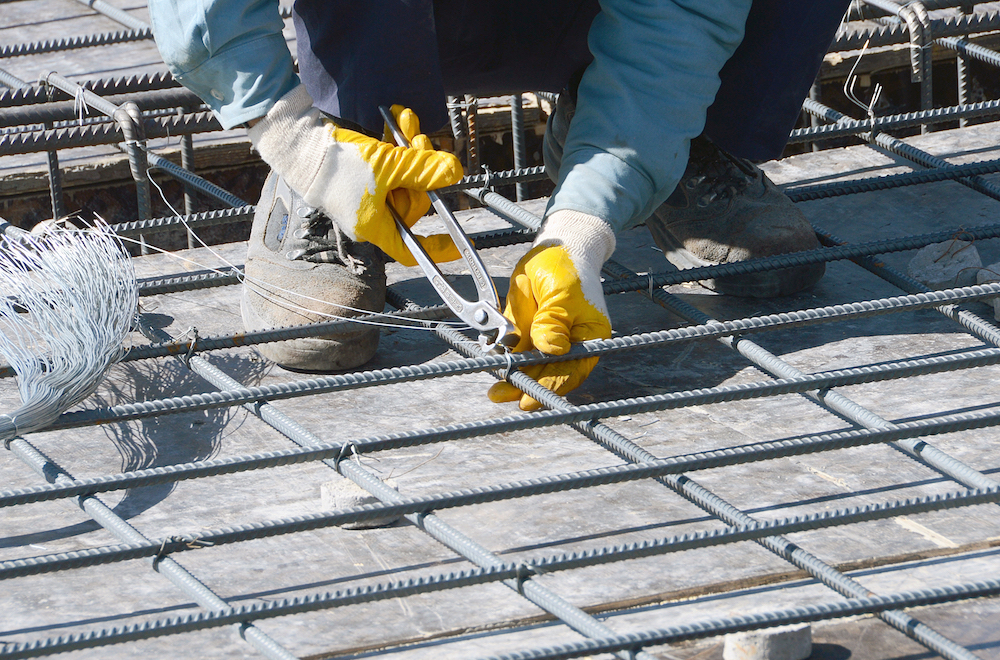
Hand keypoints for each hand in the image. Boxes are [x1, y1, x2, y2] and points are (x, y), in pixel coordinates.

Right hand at [249, 85, 463, 265]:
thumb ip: (423, 170)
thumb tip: (454, 173)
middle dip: (421, 169)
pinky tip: (397, 117)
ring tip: (407, 121)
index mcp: (374, 226)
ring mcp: (367, 195)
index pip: (412, 249)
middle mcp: (371, 215)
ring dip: (410, 148)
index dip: (438, 249)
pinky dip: (396, 143)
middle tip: (422, 141)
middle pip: (412, 199)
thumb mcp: (387, 166)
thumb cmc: (337, 163)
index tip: (462, 246)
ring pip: (403, 177)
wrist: (299, 140)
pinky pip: (389, 164)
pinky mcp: (362, 175)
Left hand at [487, 211, 614, 410]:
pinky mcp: (526, 330)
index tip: (529, 400)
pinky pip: (513, 349)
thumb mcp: (562, 292)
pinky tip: (492, 361)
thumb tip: (552, 348)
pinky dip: (503, 357)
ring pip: (528, 365)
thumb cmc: (568, 267)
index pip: (571, 370)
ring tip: (495, 391)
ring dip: (511, 376)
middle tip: (502, 395)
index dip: (551, 387)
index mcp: (589, 338)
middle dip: (525, 386)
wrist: (555, 245)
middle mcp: (568, 344)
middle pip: (547, 373)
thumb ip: (553, 321)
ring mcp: (545, 338)